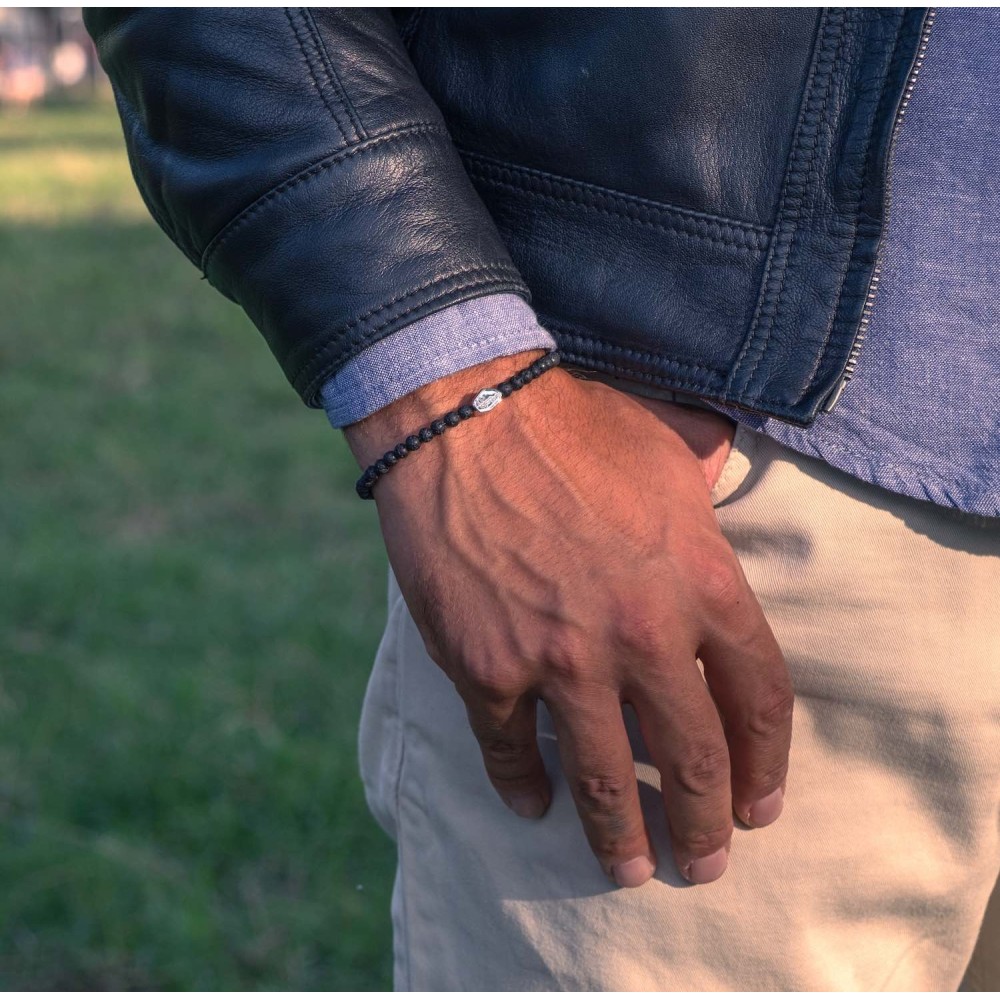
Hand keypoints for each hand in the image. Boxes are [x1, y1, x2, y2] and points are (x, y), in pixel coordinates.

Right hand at [345, 352, 791, 886]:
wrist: (466, 415)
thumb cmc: (573, 423)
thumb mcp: (669, 446)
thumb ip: (711, 490)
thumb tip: (732, 475)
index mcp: (701, 580)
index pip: (760, 697)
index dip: (767, 765)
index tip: (762, 807)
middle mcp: (642, 632)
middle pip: (692, 759)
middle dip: (703, 827)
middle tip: (705, 864)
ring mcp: (561, 657)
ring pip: (600, 778)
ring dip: (617, 837)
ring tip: (627, 871)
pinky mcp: (488, 668)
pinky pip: (509, 751)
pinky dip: (521, 787)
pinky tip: (531, 806)